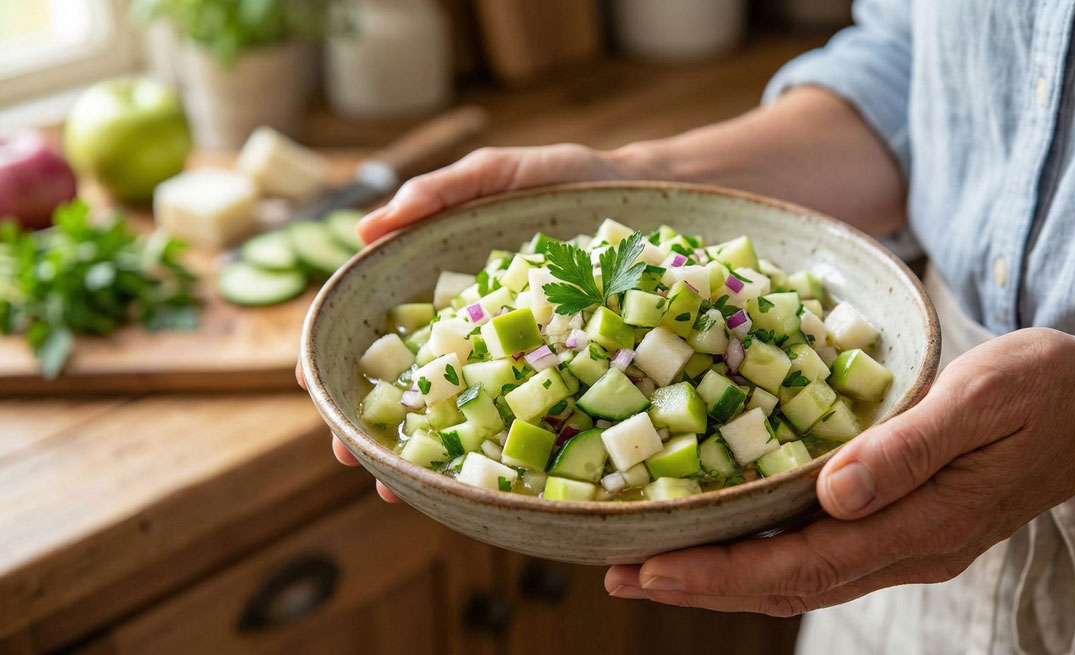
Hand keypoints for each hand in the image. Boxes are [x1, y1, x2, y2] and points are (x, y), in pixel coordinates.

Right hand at [301, 143, 658, 500]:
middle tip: (356, 463)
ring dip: (428, 457)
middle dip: (377, 429)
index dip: (340, 362)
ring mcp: (521, 360)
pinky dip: (506, 453)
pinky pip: (533, 417)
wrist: (646, 193)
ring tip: (402, 490)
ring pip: (464, 417)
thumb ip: (440, 192)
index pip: (381, 334)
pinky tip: (488, 486)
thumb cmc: (562, 182)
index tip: (315, 394)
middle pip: (413, 388)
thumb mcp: (498, 175)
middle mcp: (477, 336)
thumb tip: (364, 229)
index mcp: (449, 295)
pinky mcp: (569, 373)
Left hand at [604, 328, 1074, 614]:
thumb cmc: (1044, 388)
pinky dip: (761, 555)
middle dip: (699, 586)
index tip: (648, 569)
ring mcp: (906, 543)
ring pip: (798, 577)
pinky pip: (819, 555)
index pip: (801, 565)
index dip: (719, 573)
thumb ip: (909, 447)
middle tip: (617, 575)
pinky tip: (724, 541)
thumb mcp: (984, 396)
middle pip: (786, 586)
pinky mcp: (904, 525)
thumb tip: (833, 492)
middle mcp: (906, 547)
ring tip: (649, 567)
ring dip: (722, 577)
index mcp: (921, 523)